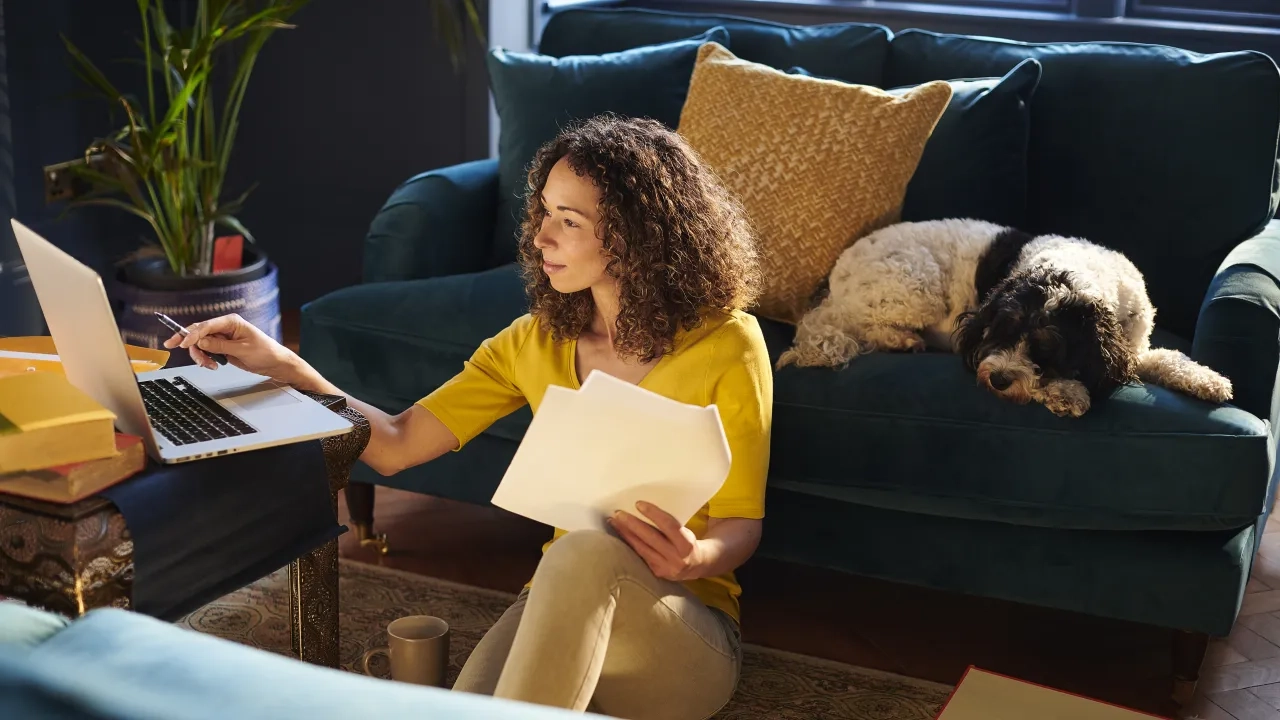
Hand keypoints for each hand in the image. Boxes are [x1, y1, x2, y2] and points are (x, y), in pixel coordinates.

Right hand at [163, 313, 301, 382]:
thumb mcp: (242, 350)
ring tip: (209, 365)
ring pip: (200, 344)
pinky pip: (206, 351)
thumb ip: (220, 346)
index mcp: (231, 322)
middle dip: (190, 344)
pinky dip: (205, 358)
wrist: (275, 363)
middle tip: (179, 350)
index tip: (182, 343)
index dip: (192, 334)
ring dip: (200, 355)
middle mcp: (225, 327)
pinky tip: (211, 365)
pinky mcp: (222, 347)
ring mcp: (222, 338)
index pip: (206, 325)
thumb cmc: (266, 352)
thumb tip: (201, 342)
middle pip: (198, 333)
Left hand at [608, 501, 706, 581]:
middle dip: (632, 524)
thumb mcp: (686, 531)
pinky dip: (630, 544)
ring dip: (626, 534)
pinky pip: (640, 556)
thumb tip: (647, 505)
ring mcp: (666, 568)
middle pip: (651, 538)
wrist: (697, 565)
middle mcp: (677, 558)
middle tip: (618, 513)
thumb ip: (671, 523)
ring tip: (613, 522)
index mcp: (687, 544)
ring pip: (641, 548)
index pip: (669, 525)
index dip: (653, 513)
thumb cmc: (688, 540)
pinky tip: (620, 535)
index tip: (638, 503)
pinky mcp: (657, 573)